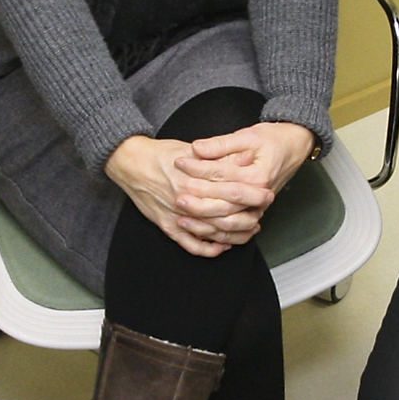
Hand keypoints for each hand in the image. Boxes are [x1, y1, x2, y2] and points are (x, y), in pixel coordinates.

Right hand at [105, 136, 259, 256]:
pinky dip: (208, 249)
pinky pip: (191, 244)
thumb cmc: (161, 154)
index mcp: (195, 179)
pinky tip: (222, 246)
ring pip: (212, 233)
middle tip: (262, 213)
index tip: (267, 194)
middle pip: (226, 214)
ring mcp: (177, 216)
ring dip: (234, 234)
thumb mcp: (193, 150)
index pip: (232, 191)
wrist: (131, 163)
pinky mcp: (167, 226)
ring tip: (250, 230)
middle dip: (249, 215)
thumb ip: (219, 157)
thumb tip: (245, 158)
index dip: (252, 195)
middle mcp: (188, 200)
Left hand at [177, 121, 316, 245]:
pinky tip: (200, 232)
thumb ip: (221, 144)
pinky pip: (235, 234)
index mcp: (257, 176)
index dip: (198, 169)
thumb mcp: (248, 135)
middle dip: (198, 203)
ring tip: (182, 218)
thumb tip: (197, 148)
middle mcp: (259, 196)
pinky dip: (217, 237)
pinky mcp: (254, 215)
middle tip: (177, 195)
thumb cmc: (272, 140)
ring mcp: (257, 208)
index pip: (221, 175)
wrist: (294, 148)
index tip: (179, 162)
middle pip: (224, 205)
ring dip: (204, 224)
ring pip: (228, 224)